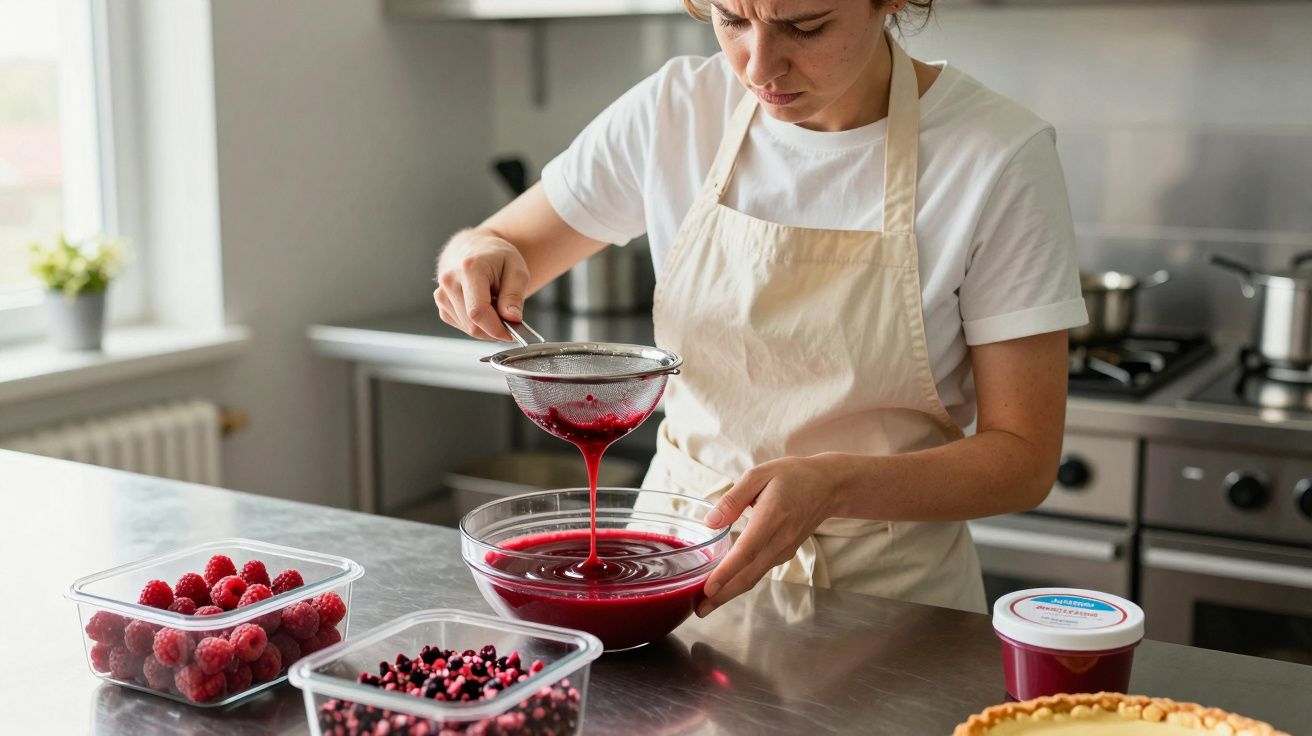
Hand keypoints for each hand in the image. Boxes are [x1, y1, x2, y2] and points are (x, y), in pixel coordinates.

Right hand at [434, 230, 529, 340]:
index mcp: (469, 269)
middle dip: (494, 329)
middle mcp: (450, 281)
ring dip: (486, 326)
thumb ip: (514, 295)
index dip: (496, 329)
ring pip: (468, 328)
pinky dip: (477, 323)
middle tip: (508, 316)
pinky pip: (462, 326)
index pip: (478, 312)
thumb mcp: (517, 270)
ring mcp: (442, 294)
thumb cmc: (497, 258)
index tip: (512, 334)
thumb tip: (511, 318)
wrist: (475, 249)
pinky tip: (483, 306)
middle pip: (472, 324)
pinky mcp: (442, 305)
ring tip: (495, 304)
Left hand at [696, 454, 846, 616]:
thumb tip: (710, 522)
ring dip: (731, 592)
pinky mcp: (785, 553)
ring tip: (706, 605)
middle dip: (723, 595)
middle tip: (699, 611)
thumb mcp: (760, 474)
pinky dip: (742, 581)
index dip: (727, 571)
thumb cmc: (793, 476)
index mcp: (772, 516)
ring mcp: (785, 549)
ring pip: (755, 576)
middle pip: (749, 574)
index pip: (747, 550)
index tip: (708, 589)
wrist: (829, 487)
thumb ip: (734, 498)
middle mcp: (780, 539)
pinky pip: (761, 570)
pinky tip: (725, 585)